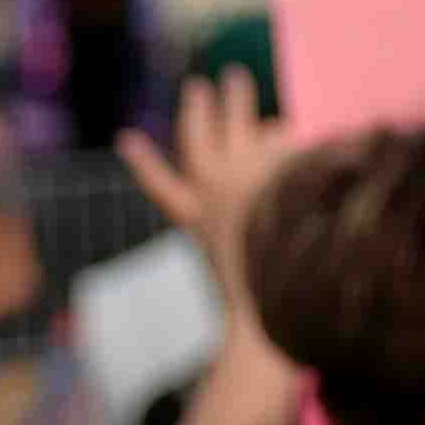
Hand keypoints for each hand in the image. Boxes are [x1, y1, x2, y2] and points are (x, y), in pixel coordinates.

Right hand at [116, 70, 290, 294]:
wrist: (282, 293)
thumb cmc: (267, 308)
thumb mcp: (246, 298)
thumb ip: (242, 305)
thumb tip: (241, 346)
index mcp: (199, 222)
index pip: (166, 188)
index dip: (148, 165)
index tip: (129, 138)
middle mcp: (213, 192)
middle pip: (200, 142)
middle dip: (199, 115)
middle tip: (199, 88)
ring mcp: (241, 171)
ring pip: (236, 127)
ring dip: (236, 102)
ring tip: (235, 78)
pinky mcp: (275, 162)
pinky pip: (283, 143)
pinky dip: (287, 140)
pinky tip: (294, 126)